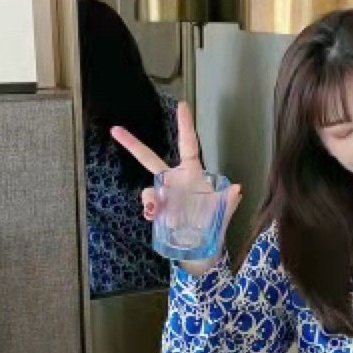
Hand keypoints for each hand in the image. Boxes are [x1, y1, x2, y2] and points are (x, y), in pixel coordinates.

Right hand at [110, 101, 241, 275]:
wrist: (203, 246)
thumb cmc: (214, 223)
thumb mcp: (223, 211)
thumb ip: (229, 200)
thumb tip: (238, 189)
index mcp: (193, 173)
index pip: (188, 146)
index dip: (185, 126)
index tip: (182, 105)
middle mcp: (175, 180)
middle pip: (149, 159)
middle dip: (132, 145)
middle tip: (115, 130)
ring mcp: (164, 195)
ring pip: (149, 189)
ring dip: (150, 198)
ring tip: (156, 210)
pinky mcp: (158, 210)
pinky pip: (148, 206)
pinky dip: (149, 210)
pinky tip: (153, 215)